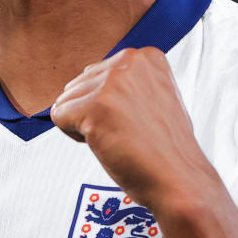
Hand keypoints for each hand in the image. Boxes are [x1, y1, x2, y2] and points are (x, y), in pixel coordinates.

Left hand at [50, 47, 219, 213]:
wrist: (179, 180)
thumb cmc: (165, 149)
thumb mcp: (155, 97)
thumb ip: (127, 82)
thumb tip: (84, 79)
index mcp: (146, 57)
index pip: (97, 73)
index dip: (110, 103)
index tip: (136, 119)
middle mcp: (130, 62)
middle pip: (79, 84)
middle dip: (94, 112)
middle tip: (127, 131)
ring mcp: (112, 83)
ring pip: (67, 100)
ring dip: (85, 124)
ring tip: (119, 137)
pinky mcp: (95, 107)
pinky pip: (59, 115)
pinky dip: (74, 135)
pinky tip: (106, 143)